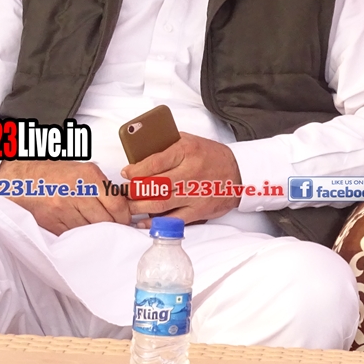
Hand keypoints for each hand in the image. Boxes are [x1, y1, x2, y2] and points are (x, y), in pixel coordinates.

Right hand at [0, 160, 129, 234]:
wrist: (22, 179)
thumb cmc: (55, 174)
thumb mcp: (84, 171)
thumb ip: (104, 188)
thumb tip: (124, 207)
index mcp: (89, 176)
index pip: (117, 204)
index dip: (125, 216)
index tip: (126, 220)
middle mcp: (76, 192)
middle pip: (106, 221)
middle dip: (113, 226)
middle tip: (115, 227)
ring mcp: (62, 209)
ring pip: (91, 231)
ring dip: (97, 234)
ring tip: (97, 229)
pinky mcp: (51, 223)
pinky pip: (74, 236)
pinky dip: (80, 237)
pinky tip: (81, 233)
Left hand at [122, 132, 241, 224]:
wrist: (239, 174)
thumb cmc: (211, 156)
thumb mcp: (190, 141)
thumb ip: (167, 145)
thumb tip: (139, 153)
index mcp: (187, 151)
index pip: (154, 162)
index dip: (135, 170)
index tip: (126, 174)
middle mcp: (191, 172)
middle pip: (154, 185)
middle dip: (133, 191)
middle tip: (125, 192)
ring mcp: (195, 194)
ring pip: (160, 204)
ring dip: (139, 207)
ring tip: (129, 206)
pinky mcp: (198, 210)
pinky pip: (172, 219)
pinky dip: (154, 222)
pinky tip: (142, 221)